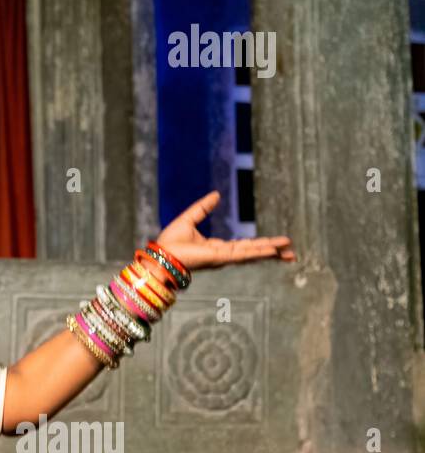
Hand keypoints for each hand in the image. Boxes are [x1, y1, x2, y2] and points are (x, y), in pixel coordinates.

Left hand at [154, 190, 294, 270]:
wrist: (160, 255)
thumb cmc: (169, 242)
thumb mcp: (189, 219)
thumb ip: (203, 208)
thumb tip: (216, 194)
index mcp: (218, 248)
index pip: (245, 247)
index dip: (261, 246)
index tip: (276, 246)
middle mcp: (224, 255)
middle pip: (254, 253)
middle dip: (273, 253)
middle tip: (292, 254)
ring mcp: (224, 258)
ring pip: (253, 254)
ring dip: (271, 253)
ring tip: (290, 254)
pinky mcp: (220, 258)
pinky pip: (243, 255)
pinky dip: (258, 253)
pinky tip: (272, 251)